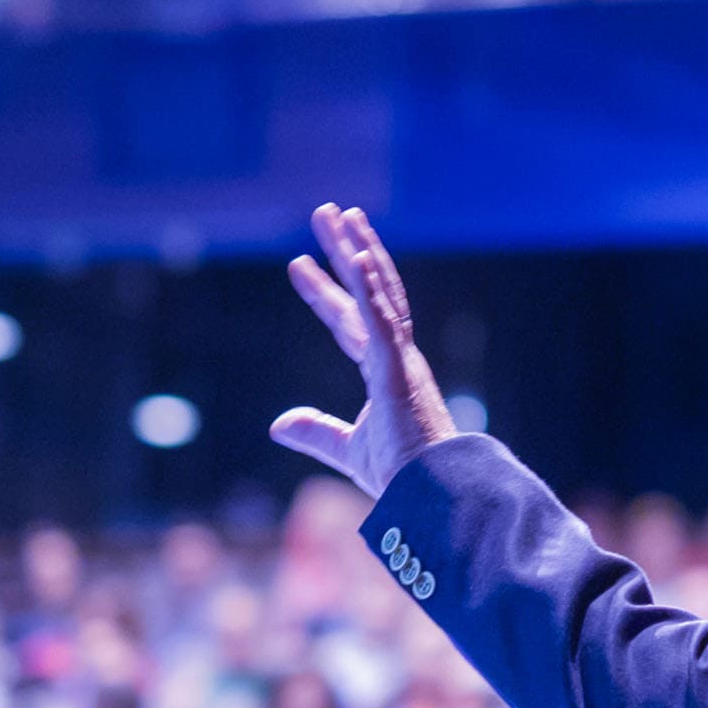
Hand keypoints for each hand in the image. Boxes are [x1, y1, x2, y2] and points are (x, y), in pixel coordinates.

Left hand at [270, 206, 456, 498]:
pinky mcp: (400, 370)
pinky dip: (370, 288)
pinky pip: (384, 321)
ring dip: (358, 250)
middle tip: (326, 212)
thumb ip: (315, 431)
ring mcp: (400, 358)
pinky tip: (356, 257)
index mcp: (385, 371)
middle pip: (366, 289)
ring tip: (339, 214)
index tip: (297, 264)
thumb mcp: (346, 449)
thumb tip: (278, 423)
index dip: (323, 291)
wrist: (429, 495)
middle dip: (344, 250)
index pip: (348, 320)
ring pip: (378, 292)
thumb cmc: (402, 475)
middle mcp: (395, 355)